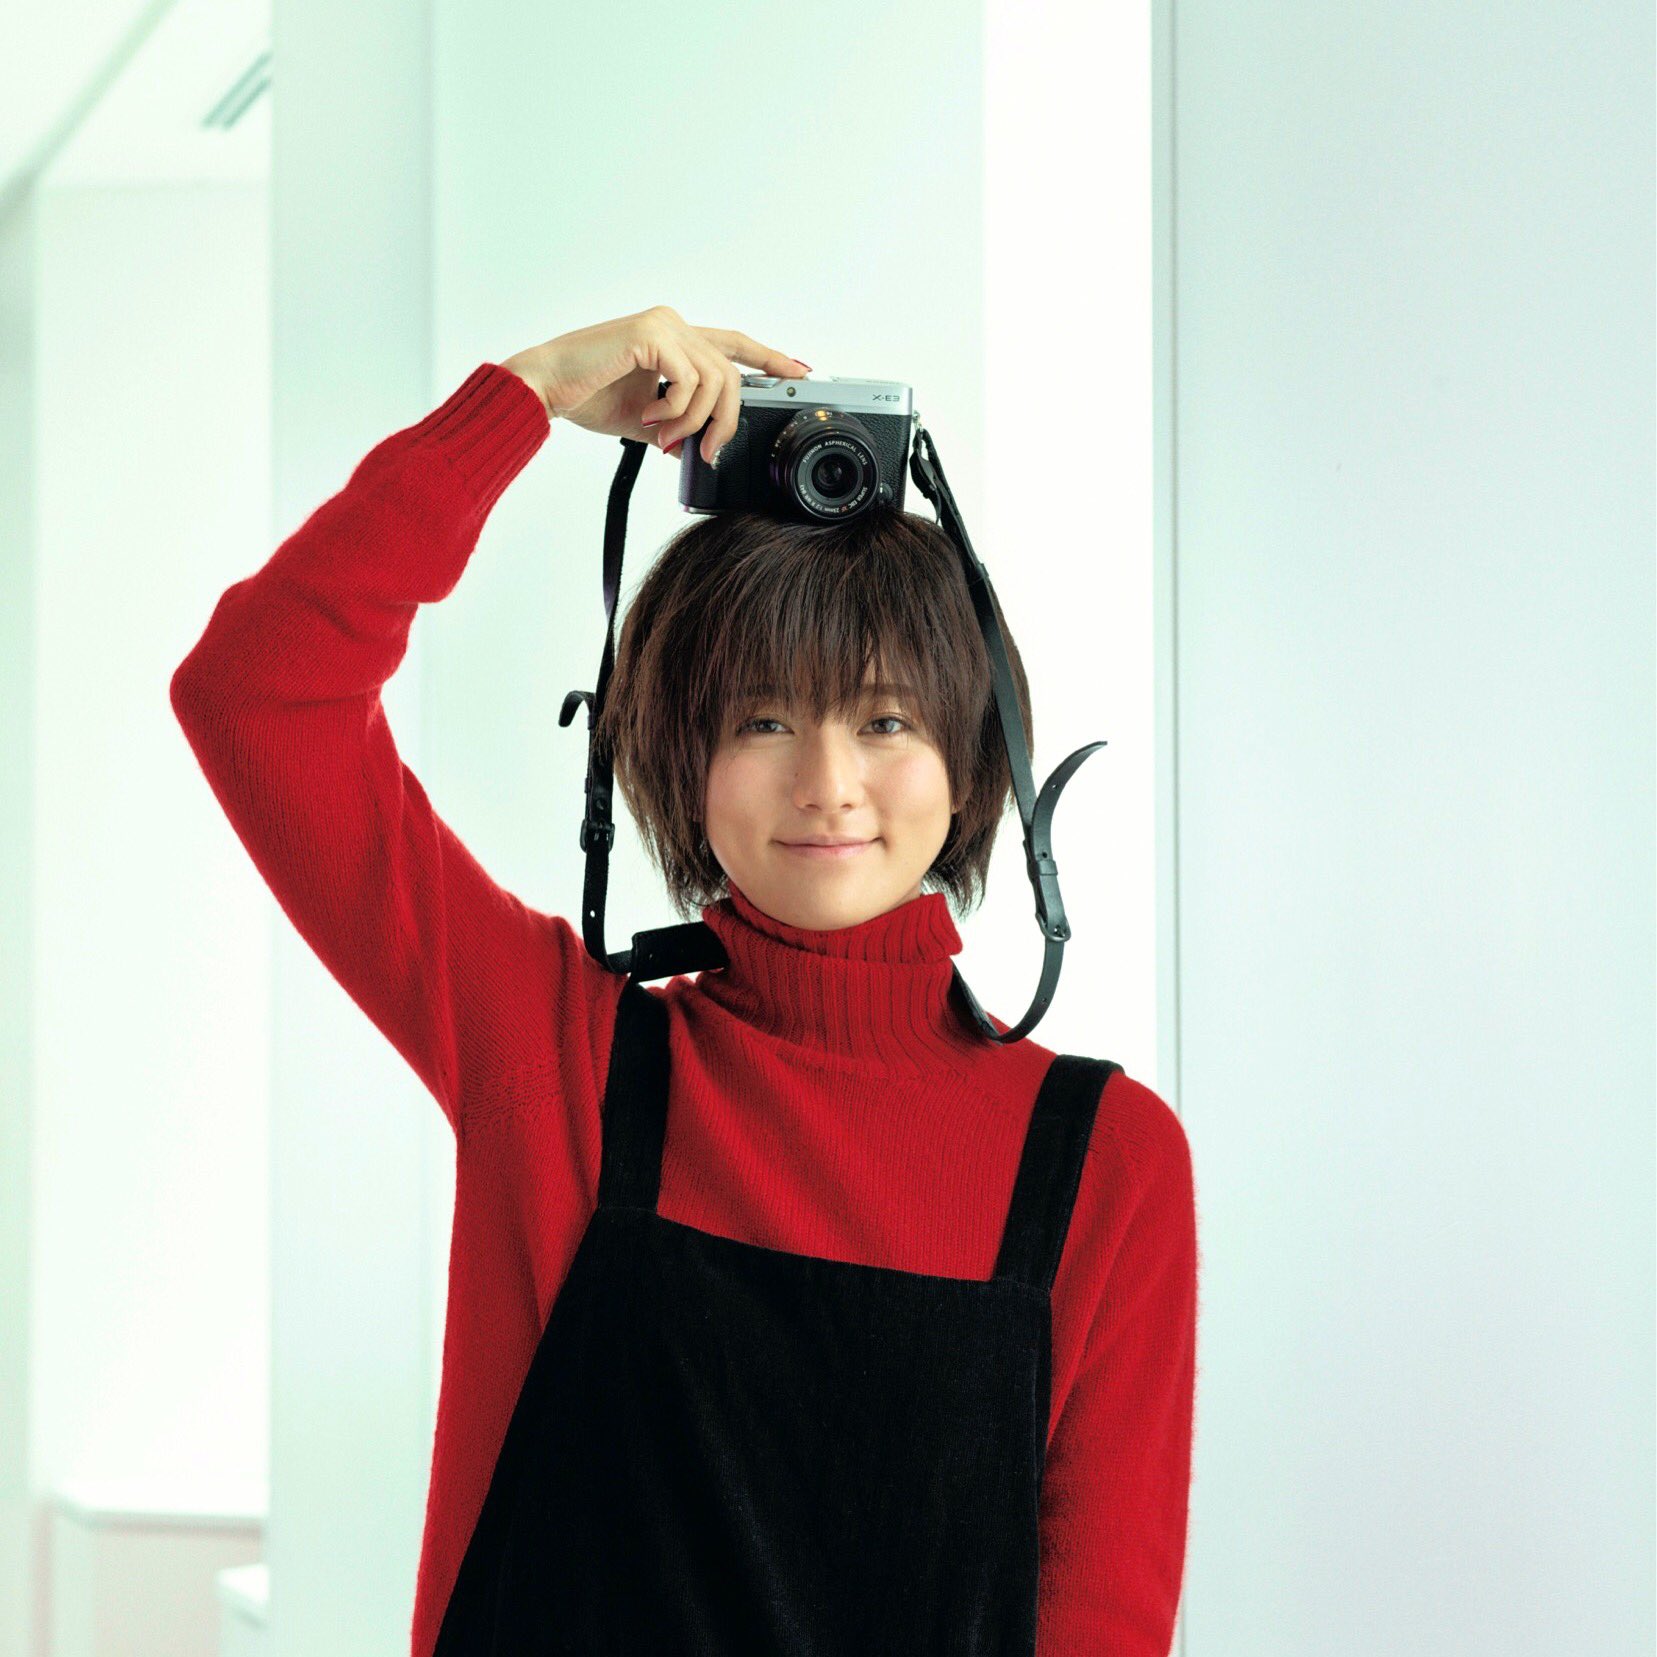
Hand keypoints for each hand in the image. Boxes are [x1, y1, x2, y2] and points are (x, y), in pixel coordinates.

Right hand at [499, 305, 809, 463]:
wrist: (544, 389)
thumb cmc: (585, 396)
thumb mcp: (645, 419)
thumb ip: (678, 425)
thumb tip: (701, 447)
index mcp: (674, 338)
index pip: (733, 344)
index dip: (769, 357)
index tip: (799, 371)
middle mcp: (673, 323)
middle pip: (732, 372)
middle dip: (727, 420)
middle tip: (708, 452)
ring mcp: (664, 324)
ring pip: (716, 380)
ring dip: (695, 422)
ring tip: (664, 437)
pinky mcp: (651, 333)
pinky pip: (689, 380)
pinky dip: (676, 412)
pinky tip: (650, 420)